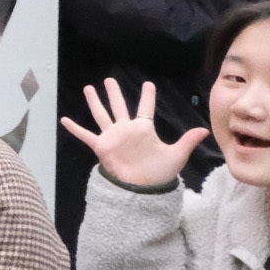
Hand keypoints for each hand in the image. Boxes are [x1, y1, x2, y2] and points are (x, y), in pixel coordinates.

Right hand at [59, 78, 208, 189]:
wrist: (142, 190)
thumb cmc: (159, 173)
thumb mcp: (176, 155)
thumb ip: (187, 141)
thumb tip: (205, 130)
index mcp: (144, 129)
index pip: (145, 108)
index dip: (147, 96)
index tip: (149, 84)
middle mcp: (126, 130)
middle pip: (119, 106)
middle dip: (114, 93)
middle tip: (110, 79)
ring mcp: (113, 137)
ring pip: (101, 114)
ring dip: (94, 101)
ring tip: (88, 87)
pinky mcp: (102, 147)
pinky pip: (86, 135)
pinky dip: (75, 128)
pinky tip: (64, 119)